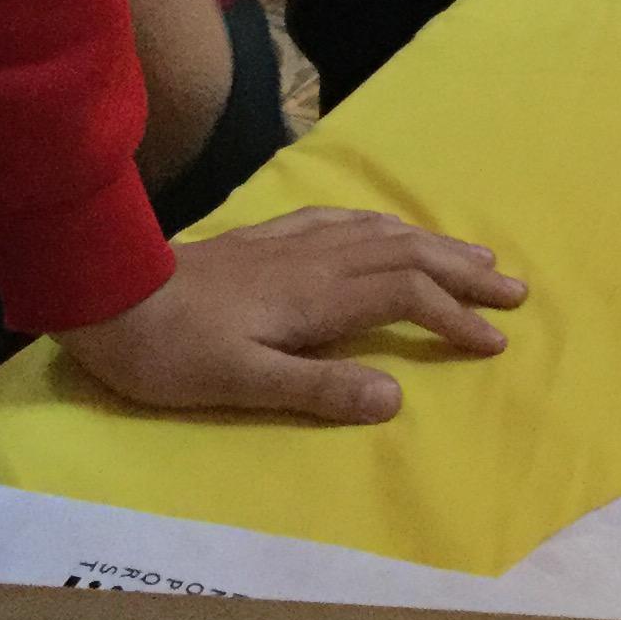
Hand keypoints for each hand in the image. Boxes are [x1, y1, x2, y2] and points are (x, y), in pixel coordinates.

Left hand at [58, 207, 524, 424]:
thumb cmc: (169, 352)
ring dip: (435, 245)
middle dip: (465, 273)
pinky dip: (384, 225)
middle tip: (515, 290)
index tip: (493, 343)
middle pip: (409, 255)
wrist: (106, 293)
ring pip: (382, 234)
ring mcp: (292, 243)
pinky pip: (344, 220)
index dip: (455, 317)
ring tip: (475, 257)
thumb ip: (318, 389)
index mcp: (317, 298)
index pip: (407, 297)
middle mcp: (316, 261)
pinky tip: (389, 228)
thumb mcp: (240, 384)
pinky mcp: (268, 238)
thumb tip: (396, 398)